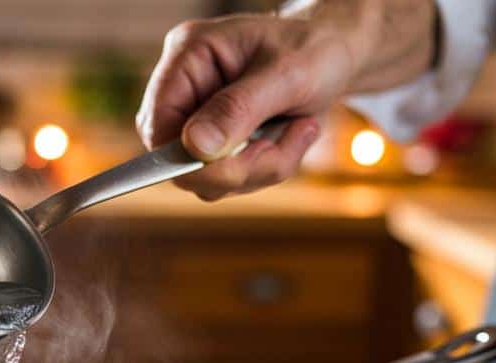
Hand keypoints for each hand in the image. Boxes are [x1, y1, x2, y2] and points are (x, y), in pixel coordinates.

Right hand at [137, 7, 402, 199]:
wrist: (339, 53)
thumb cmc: (314, 49)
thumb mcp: (285, 75)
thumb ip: (237, 109)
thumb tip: (194, 147)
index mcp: (189, 56)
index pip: (156, 122)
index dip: (182, 156)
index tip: (228, 164)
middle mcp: (187, 89)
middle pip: (177, 159)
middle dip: (234, 166)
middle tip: (278, 147)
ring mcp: (202, 119)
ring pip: (209, 177)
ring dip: (260, 167)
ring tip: (298, 130)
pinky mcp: (221, 143)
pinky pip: (233, 179)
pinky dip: (269, 168)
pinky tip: (294, 134)